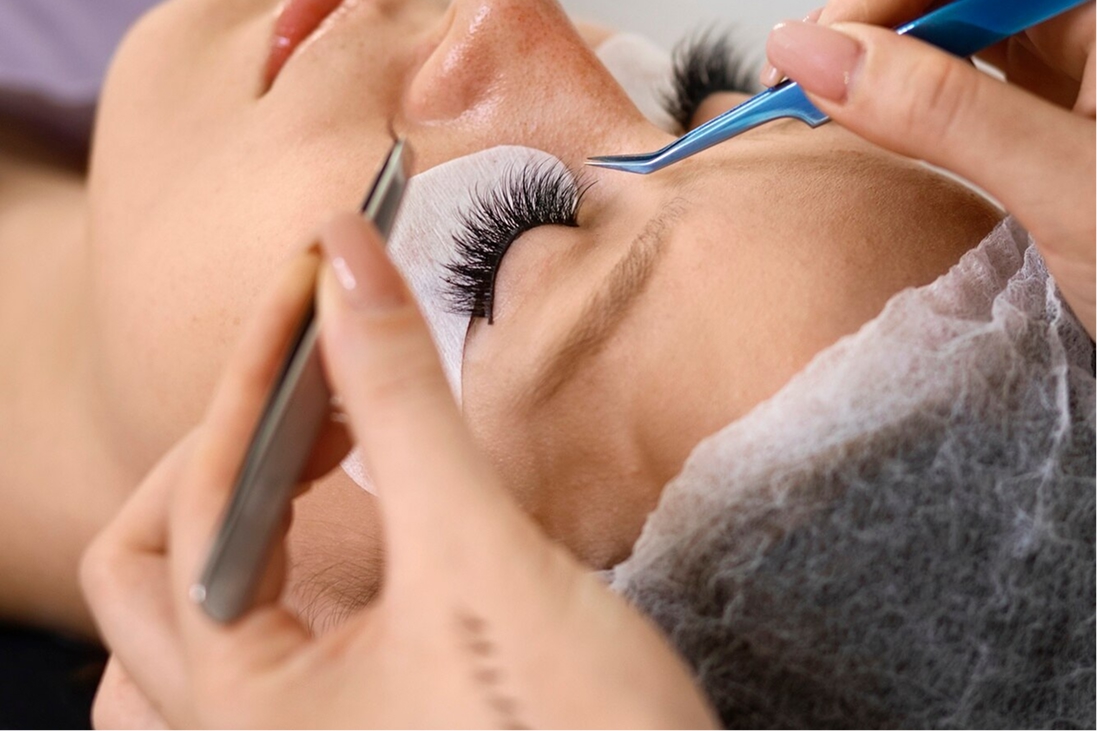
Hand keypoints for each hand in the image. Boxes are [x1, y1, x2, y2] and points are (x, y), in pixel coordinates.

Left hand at [80, 213, 717, 728]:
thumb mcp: (479, 559)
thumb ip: (402, 406)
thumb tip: (349, 265)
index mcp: (240, 706)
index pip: (204, 491)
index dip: (264, 365)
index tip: (323, 271)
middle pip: (153, 560)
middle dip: (226, 443)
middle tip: (316, 372)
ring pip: (183, 620)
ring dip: (225, 517)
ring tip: (304, 448)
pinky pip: (250, 646)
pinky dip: (273, 565)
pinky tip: (338, 528)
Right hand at [761, 0, 1095, 337]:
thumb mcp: (1066, 187)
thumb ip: (938, 112)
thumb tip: (816, 57)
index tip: (809, 49)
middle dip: (881, 25)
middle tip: (807, 80)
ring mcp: (1094, 67)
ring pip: (971, 30)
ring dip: (896, 60)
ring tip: (833, 98)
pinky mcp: (1075, 112)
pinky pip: (984, 78)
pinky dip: (925, 96)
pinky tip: (887, 115)